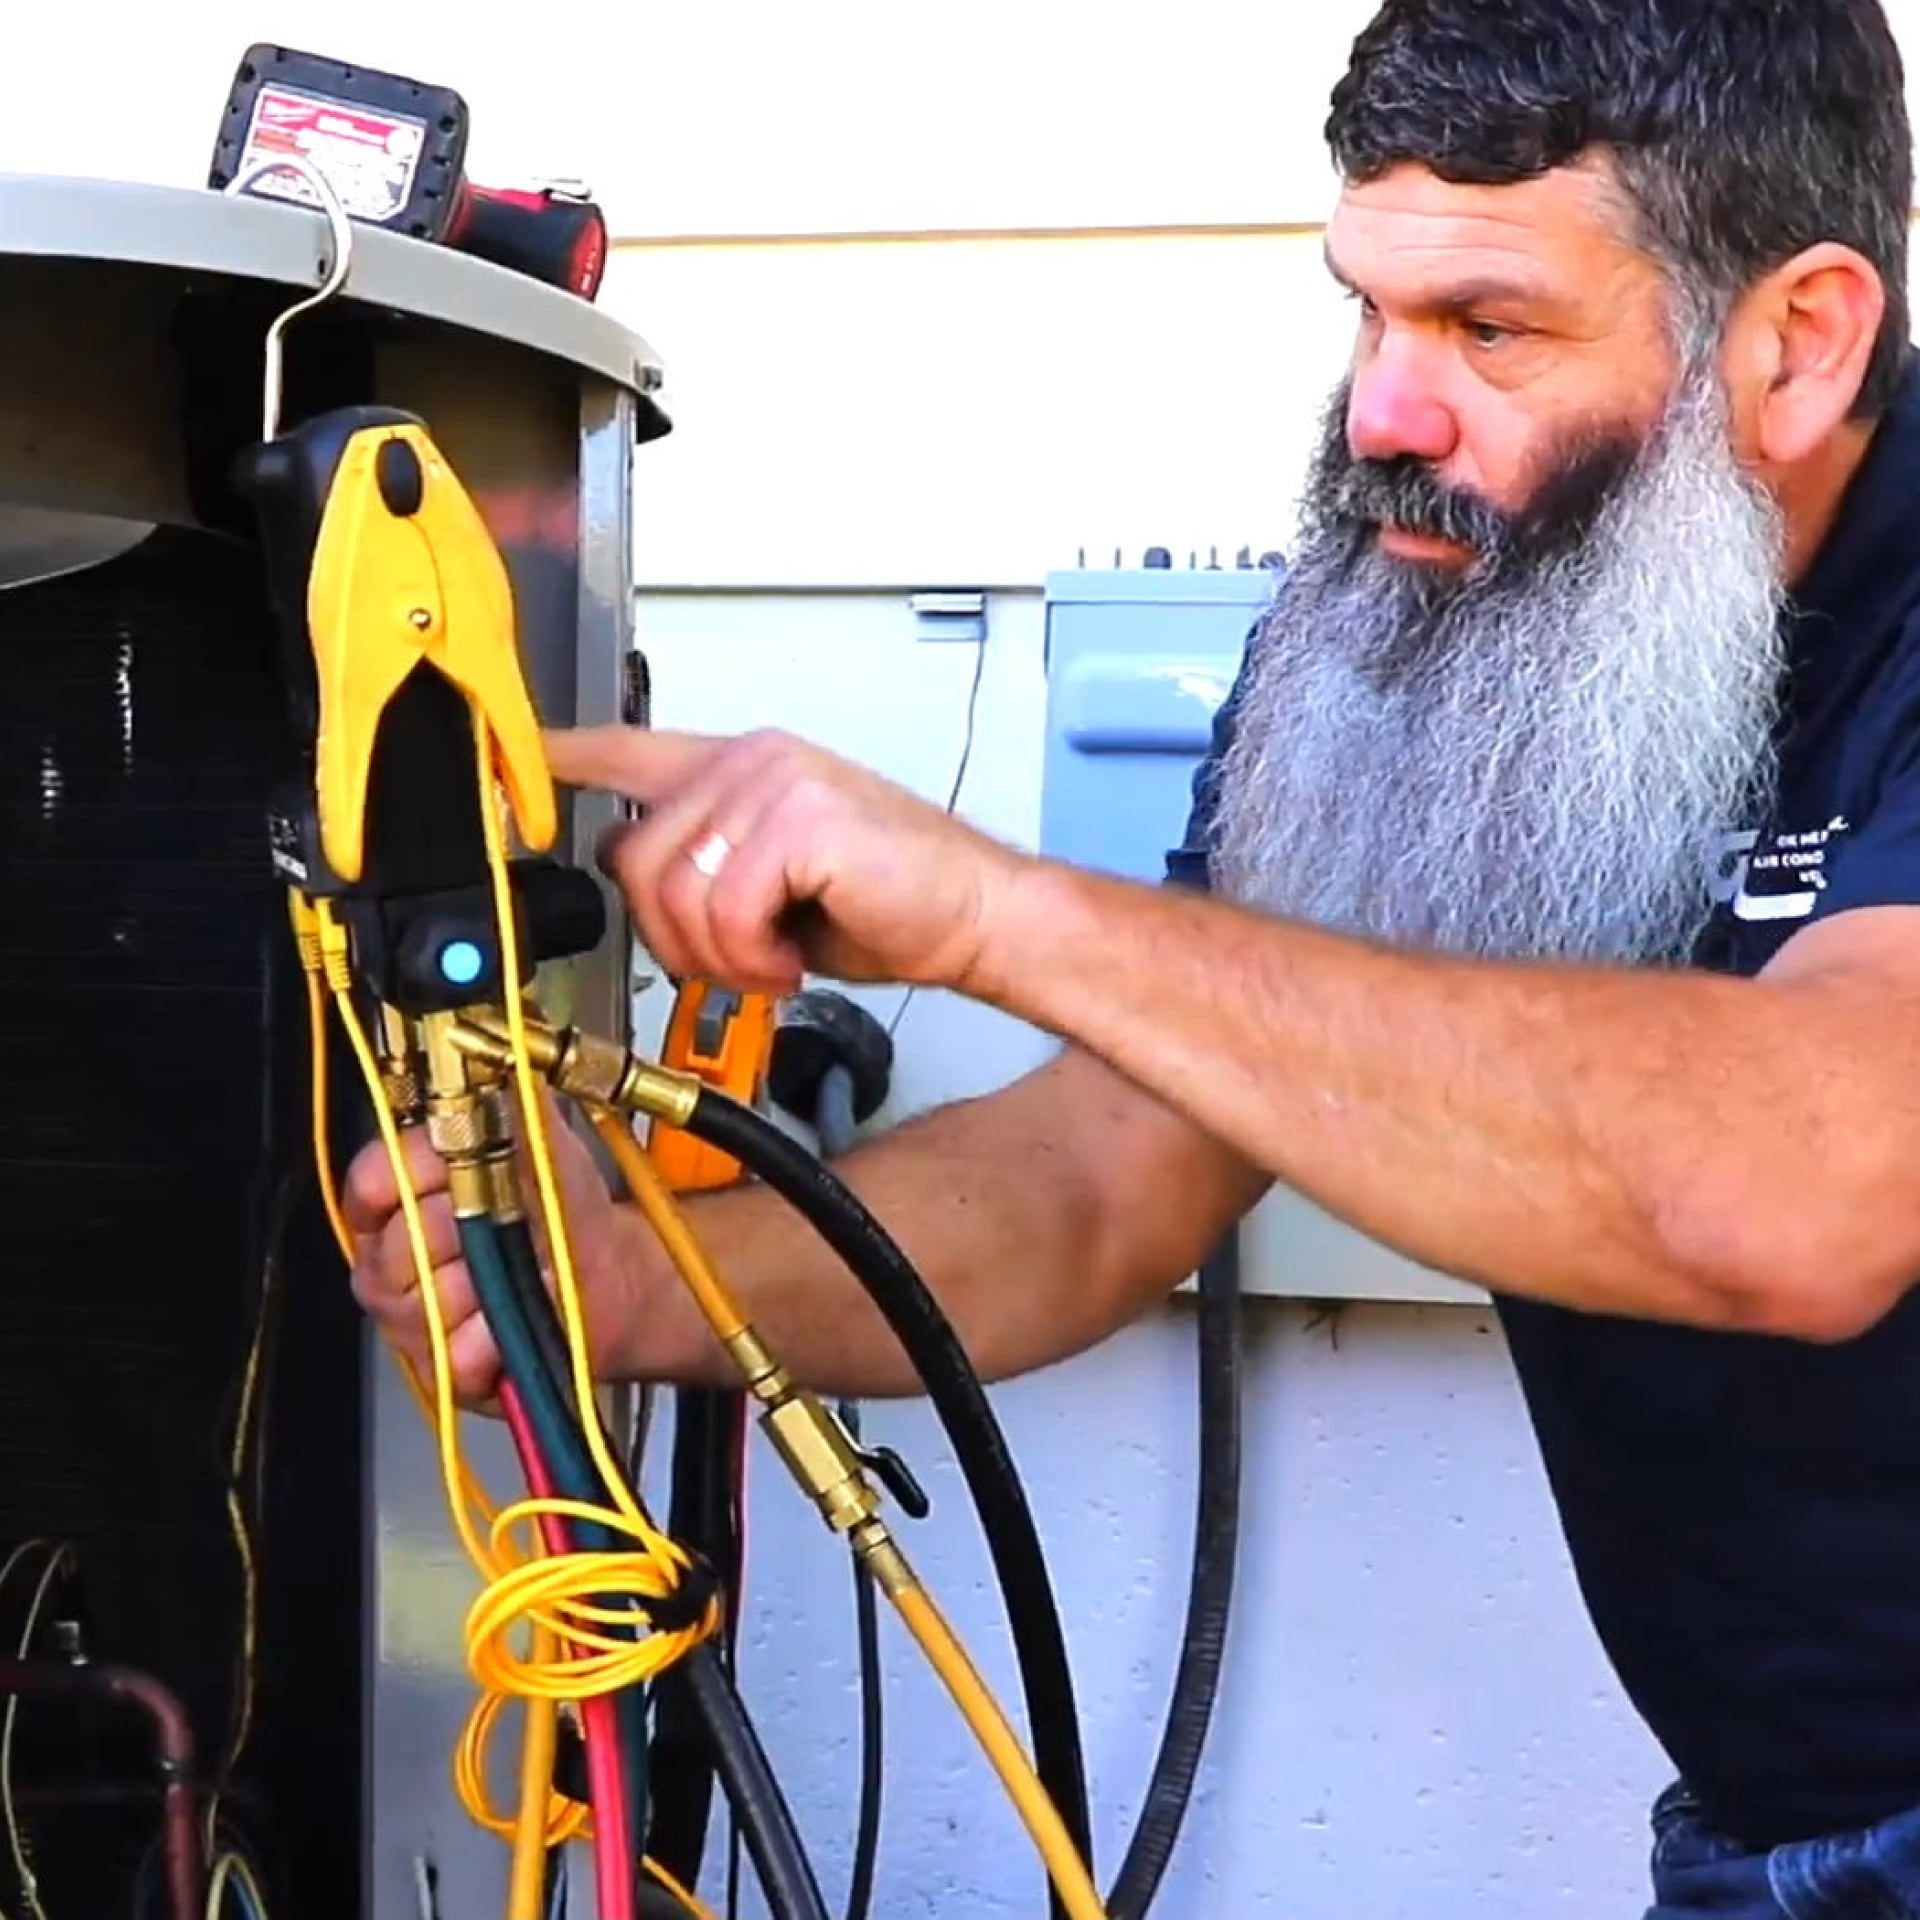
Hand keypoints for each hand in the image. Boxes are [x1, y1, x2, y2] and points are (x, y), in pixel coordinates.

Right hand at [343, 1105, 654, 1405]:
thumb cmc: (564, 1211)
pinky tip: (511, 1322)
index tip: (453, 1171)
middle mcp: (393, 1259)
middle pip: (393, 1249)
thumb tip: (492, 1060)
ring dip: (480, 1286)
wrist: (611, 1277)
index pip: (370, 1182)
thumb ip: (512, 1100)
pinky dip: (488, 1339)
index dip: (412, 1176)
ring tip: (515, 1272)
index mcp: (403, 1198)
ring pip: (420, 1304)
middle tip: (503, 1226)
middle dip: (459, 1234)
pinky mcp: (440, 1368)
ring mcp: (411, 1317)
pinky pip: (449, 1355)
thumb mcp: (545, 1143)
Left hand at [545, 725, 1029, 996]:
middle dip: (674, 938)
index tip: (519, 756)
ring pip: (674, 890)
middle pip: (635, 857)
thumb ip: (705, 867)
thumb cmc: (890, 905)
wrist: (978, 917)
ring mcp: (774, 781)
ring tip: (773, 961)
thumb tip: (634, 873)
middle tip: (738, 962)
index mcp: (743, 768)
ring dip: (719, 956)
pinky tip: (791, 959)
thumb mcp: (774, 888)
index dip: (566, 756)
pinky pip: (724, 909)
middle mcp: (751, 759)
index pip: (632, 747)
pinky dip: (750, 958)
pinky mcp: (800, 817)